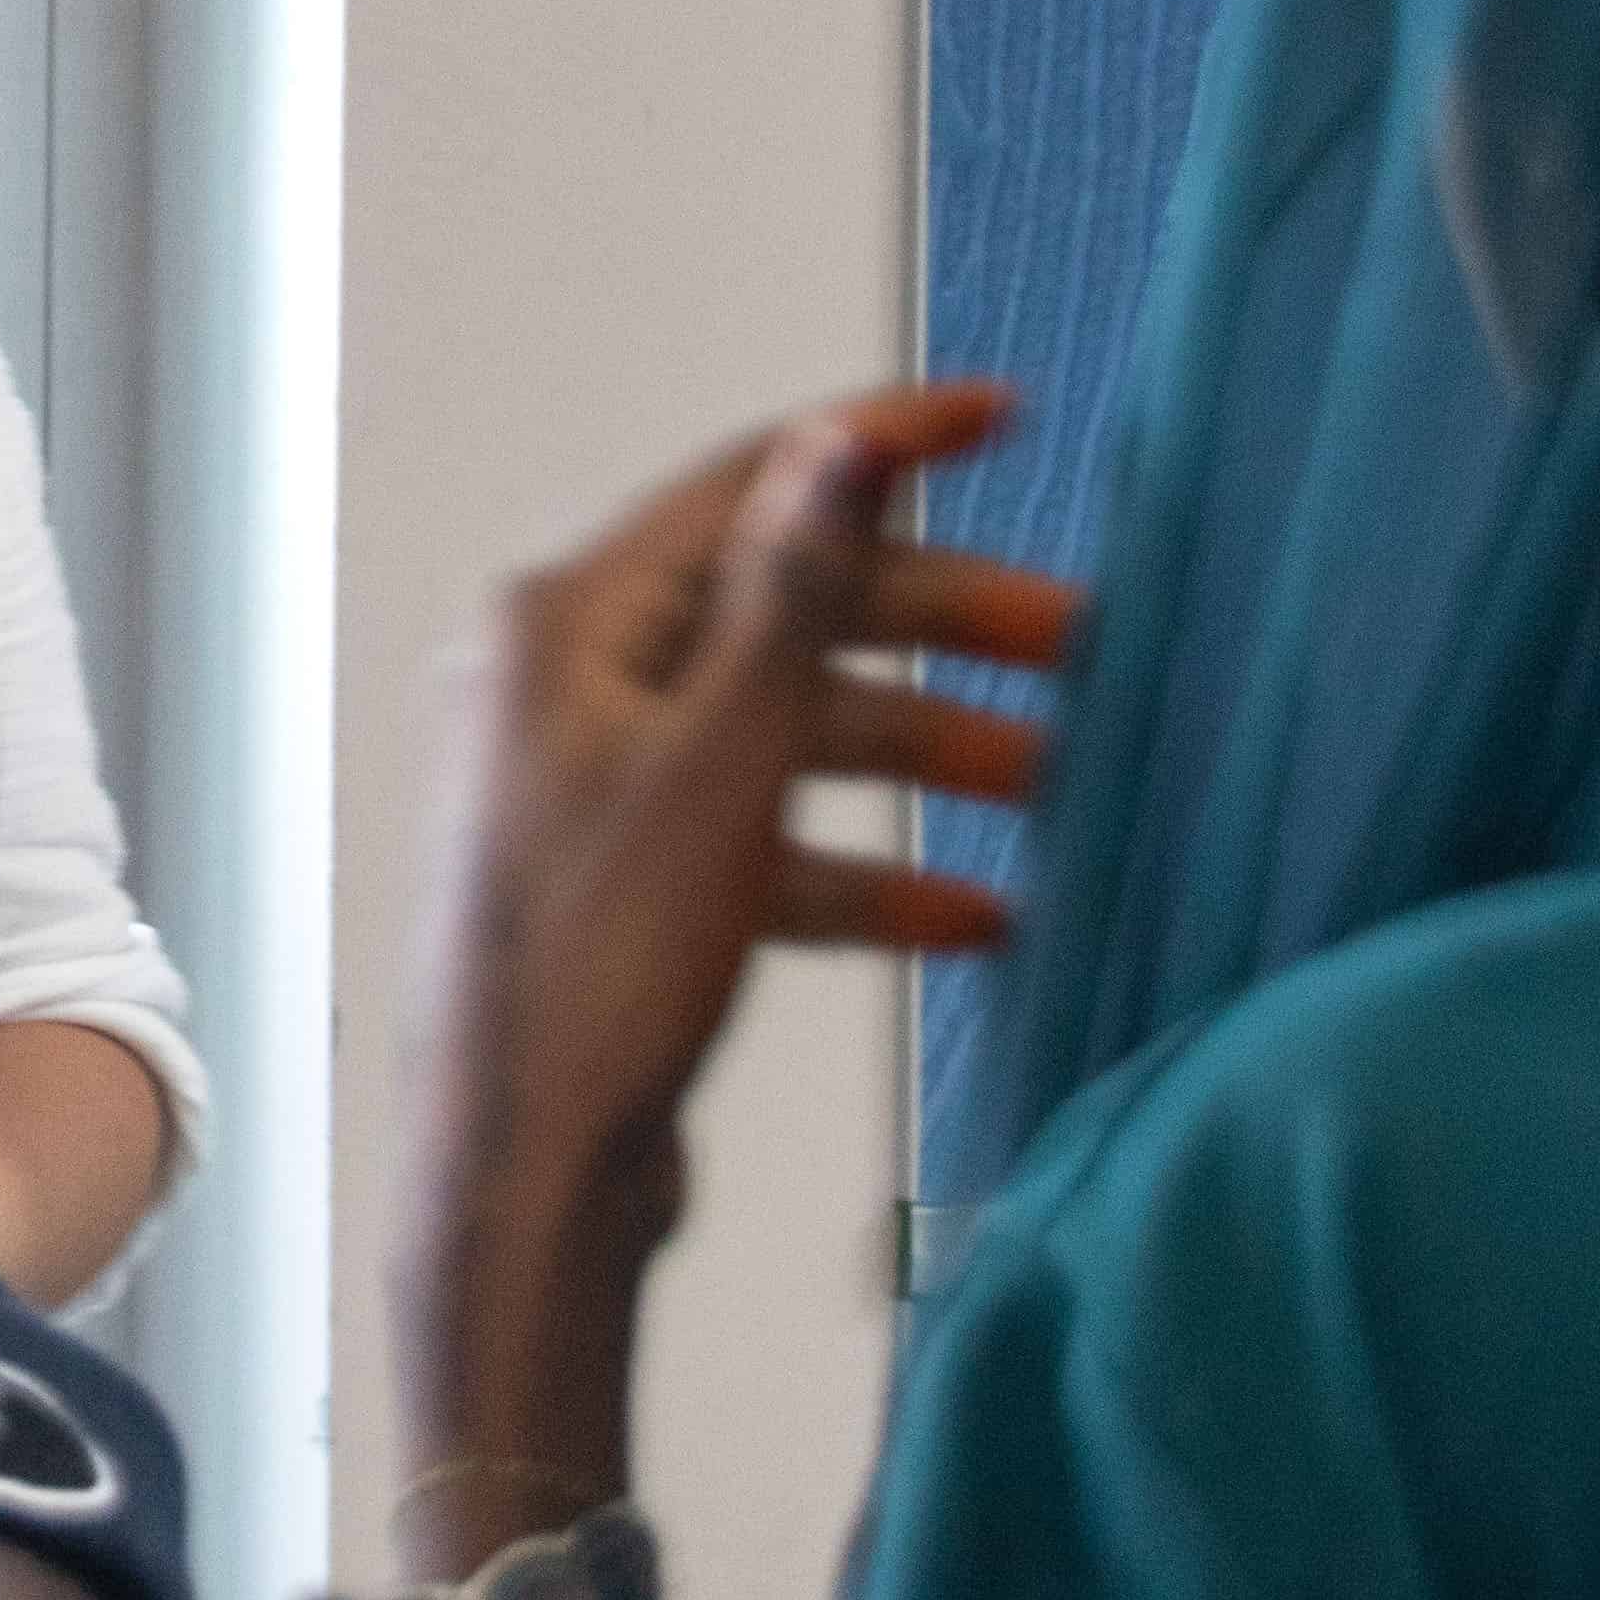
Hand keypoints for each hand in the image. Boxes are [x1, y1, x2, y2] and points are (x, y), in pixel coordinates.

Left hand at [397, 384, 1073, 1578]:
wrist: (522, 1179)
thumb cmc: (598, 966)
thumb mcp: (724, 760)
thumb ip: (794, 594)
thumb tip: (843, 441)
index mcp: (563, 624)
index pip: (745, 487)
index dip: (880, 448)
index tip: (1000, 420)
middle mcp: (560, 687)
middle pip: (777, 612)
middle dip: (930, 628)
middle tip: (1076, 643)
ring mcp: (585, 788)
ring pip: (780, 731)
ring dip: (913, 751)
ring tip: (1045, 777)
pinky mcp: (620, 887)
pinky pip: (757, 842)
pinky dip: (857, 868)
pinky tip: (973, 918)